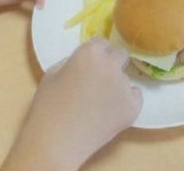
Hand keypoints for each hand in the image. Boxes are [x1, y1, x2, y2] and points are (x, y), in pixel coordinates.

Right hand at [4, 40, 142, 170]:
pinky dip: (127, 102)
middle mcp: (111, 65)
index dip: (95, 54)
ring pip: (126, 78)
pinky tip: (110, 112)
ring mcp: (124, 86)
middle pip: (120, 55)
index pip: (102, 42)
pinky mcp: (133, 108)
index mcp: (90, 53)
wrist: (57, 141)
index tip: (90, 65)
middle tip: (99, 80)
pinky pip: (135, 96)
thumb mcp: (53, 73)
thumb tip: (86, 62)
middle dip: (111, 63)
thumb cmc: (48, 106)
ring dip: (116, 85)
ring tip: (100, 103)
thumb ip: (73, 61)